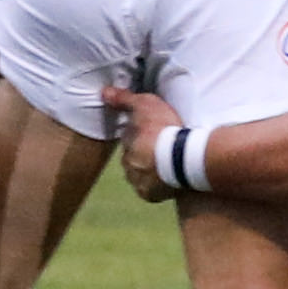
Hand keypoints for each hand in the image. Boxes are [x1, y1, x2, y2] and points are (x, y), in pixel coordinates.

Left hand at [106, 84, 186, 199]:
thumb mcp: (146, 105)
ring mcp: (136, 180)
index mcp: (127, 141)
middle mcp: (126, 163)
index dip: (142, 133)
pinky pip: (148, 190)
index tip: (154, 132)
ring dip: (148, 170)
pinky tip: (167, 179)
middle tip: (162, 148)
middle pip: (133, 157)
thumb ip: (124, 99)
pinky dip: (155, 185)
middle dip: (143, 153)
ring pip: (138, 174)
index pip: (130, 136)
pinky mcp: (147, 195)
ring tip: (166, 165)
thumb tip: (103, 93)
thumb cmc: (165, 129)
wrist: (184, 158)